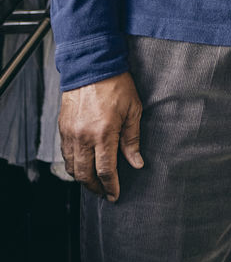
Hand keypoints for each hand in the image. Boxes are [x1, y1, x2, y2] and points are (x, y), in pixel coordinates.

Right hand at [59, 72, 143, 201]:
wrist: (92, 65)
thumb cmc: (116, 84)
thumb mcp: (133, 109)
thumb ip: (132, 139)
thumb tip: (136, 162)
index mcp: (104, 133)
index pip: (106, 171)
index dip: (111, 187)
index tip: (115, 196)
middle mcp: (84, 136)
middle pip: (85, 175)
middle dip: (95, 188)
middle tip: (104, 192)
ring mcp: (70, 133)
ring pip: (71, 167)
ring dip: (82, 178)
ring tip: (93, 181)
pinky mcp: (62, 127)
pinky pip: (65, 153)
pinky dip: (73, 163)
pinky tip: (82, 163)